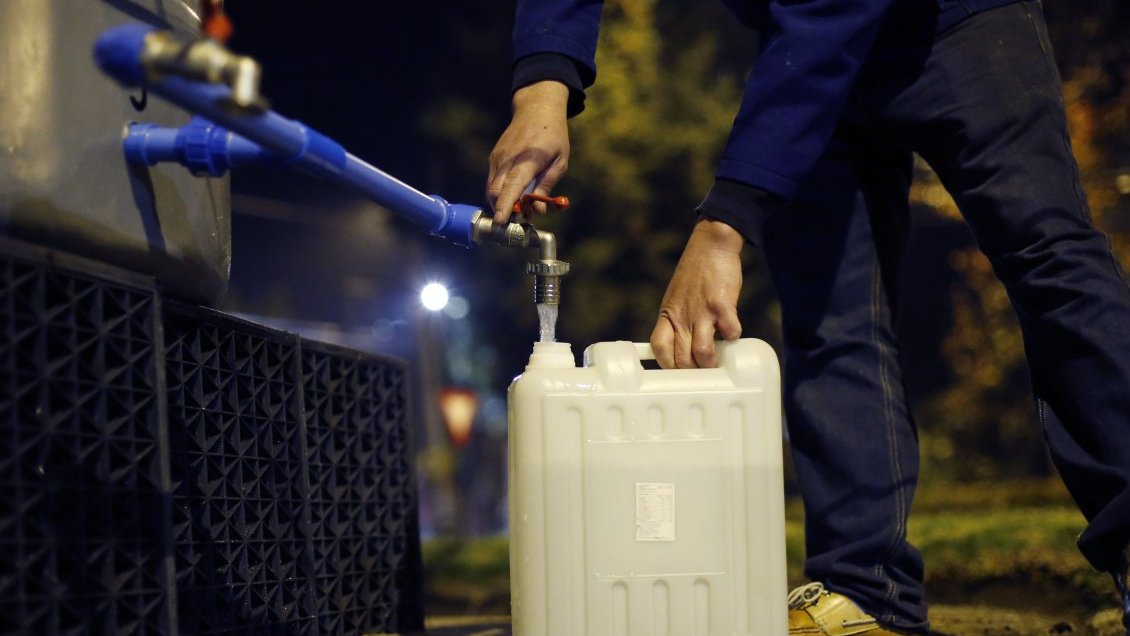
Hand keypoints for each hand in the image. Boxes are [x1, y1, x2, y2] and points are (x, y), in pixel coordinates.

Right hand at [487, 81, 570, 223]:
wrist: (536, 110)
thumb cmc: (553, 136)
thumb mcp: (560, 162)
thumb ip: (547, 186)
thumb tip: (537, 210)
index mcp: (528, 159)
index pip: (513, 185)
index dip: (506, 205)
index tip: (502, 221)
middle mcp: (508, 158)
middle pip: (496, 192)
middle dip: (504, 211)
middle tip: (520, 220)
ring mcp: (498, 158)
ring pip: (491, 190)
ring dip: (501, 204)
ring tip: (520, 208)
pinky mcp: (493, 159)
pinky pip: (492, 182)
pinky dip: (500, 194)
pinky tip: (514, 195)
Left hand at [650, 219, 743, 368]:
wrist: (710, 246)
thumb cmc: (695, 275)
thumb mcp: (676, 299)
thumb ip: (678, 321)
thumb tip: (687, 348)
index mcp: (668, 315)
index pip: (659, 348)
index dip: (667, 364)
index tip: (678, 371)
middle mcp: (682, 316)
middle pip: (681, 358)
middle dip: (693, 372)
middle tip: (703, 373)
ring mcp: (702, 311)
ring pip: (702, 353)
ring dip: (711, 363)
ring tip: (718, 363)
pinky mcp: (722, 305)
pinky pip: (730, 333)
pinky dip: (733, 338)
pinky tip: (732, 333)